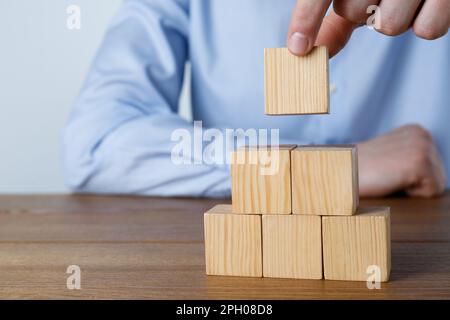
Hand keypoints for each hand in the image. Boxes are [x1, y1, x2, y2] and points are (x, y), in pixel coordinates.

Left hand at [287, 0, 449, 56]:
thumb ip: (330, 20)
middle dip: (362, 12)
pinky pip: (428, 29)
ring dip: (394, 18)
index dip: (307, 19)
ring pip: (390, 25)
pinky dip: (426, 22)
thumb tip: (303, 49)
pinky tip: (426, 2)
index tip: (298, 48)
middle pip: (354, 12)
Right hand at [358, 124, 446, 197]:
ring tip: (387, 178)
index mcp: (416, 131)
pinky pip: (431, 191)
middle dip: (414, 183)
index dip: (411, 178)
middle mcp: (422, 134)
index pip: (434, 167)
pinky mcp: (419, 162)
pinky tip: (390, 181)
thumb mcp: (390, 156)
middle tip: (386, 176)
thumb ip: (409, 157)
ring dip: (411, 188)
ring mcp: (422, 146)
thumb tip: (427, 177)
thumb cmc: (359, 171)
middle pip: (439, 175)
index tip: (387, 171)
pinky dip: (411, 193)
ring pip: (437, 184)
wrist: (339, 173)